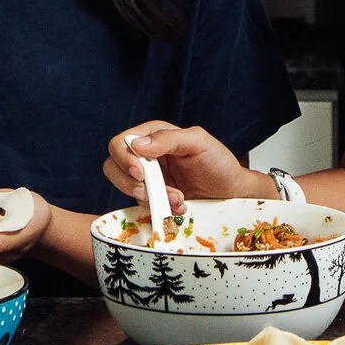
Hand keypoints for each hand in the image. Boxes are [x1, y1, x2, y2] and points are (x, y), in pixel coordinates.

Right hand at [104, 120, 263, 211]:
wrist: (230, 191)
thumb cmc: (218, 162)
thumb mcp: (198, 142)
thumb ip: (168, 138)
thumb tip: (137, 145)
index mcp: (153, 135)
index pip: (121, 143)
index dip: (124, 159)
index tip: (140, 173)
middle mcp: (146, 155)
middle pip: (113, 166)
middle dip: (131, 183)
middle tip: (152, 191)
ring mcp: (148, 178)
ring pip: (125, 188)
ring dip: (149, 197)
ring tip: (176, 197)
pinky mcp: (153, 197)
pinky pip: (141, 205)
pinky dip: (158, 208)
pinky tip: (178, 205)